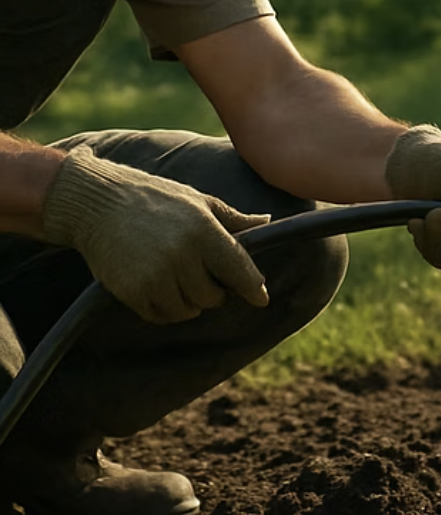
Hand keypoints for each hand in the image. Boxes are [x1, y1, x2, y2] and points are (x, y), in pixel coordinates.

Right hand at [42, 147, 269, 323]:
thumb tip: (267, 222)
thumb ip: (233, 219)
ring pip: (188, 310)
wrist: (99, 203)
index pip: (238, 268)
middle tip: (197, 271)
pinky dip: (163, 307)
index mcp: (203, 229)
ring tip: (173, 274)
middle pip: (213, 297)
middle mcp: (182, 254)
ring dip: (187, 301)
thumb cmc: (155, 199)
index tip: (261, 299)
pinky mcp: (133, 291)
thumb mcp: (198, 201)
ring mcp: (156, 275)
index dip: (253, 287)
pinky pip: (161, 316)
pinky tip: (155, 283)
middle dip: (211, 290)